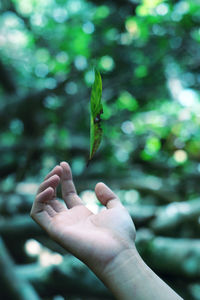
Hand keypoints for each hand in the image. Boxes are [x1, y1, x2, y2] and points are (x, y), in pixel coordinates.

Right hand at [30, 162, 135, 277]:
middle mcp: (69, 219)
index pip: (67, 193)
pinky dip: (39, 200)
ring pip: (42, 203)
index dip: (65, 178)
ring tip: (55, 176)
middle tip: (58, 167)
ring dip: (44, 187)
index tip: (64, 164)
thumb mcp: (117, 209)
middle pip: (53, 196)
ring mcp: (60, 225)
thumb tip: (98, 184)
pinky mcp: (54, 230)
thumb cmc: (120, 234)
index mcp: (82, 214)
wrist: (117, 252)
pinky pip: (37, 214)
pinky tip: (49, 189)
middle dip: (52, 180)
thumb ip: (108, 196)